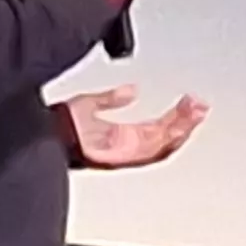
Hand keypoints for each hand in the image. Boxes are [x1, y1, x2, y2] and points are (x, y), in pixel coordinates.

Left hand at [57, 84, 207, 168]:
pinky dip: (167, 135)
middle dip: (186, 121)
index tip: (191, 103)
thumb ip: (111, 99)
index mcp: (122, 140)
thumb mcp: (91, 105)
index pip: (158, 131)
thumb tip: (132, 90)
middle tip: (201, 105)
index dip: (177, 118)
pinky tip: (177, 121)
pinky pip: (151, 148)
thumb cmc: (61, 125)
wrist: (44, 132)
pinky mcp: (121, 155)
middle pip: (166, 138)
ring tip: (196, 110)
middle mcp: (126, 149)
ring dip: (182, 126)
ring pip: (163, 144)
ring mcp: (124, 154)